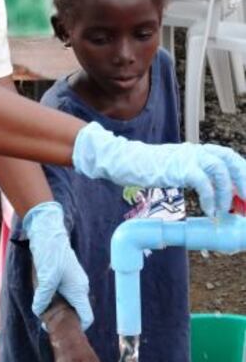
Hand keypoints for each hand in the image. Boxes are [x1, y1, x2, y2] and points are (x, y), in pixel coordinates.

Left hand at [23, 201, 93, 330]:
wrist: (48, 233)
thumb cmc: (50, 253)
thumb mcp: (46, 277)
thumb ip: (43, 297)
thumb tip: (39, 312)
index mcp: (79, 290)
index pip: (87, 317)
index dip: (78, 328)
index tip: (63, 332)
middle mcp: (80, 287)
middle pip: (77, 311)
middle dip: (65, 319)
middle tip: (47, 323)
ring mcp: (74, 281)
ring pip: (69, 302)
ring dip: (58, 308)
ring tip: (43, 311)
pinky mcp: (66, 276)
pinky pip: (64, 294)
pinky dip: (55, 299)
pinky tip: (43, 297)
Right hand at [73, 122, 245, 216]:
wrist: (127, 162)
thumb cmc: (150, 170)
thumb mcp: (177, 169)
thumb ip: (195, 176)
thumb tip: (213, 194)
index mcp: (197, 151)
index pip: (228, 156)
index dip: (241, 172)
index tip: (245, 190)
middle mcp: (196, 151)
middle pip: (230, 159)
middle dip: (242, 180)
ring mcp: (188, 157)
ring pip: (219, 169)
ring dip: (226, 192)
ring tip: (224, 210)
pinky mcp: (179, 168)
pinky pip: (202, 182)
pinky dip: (209, 197)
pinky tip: (209, 210)